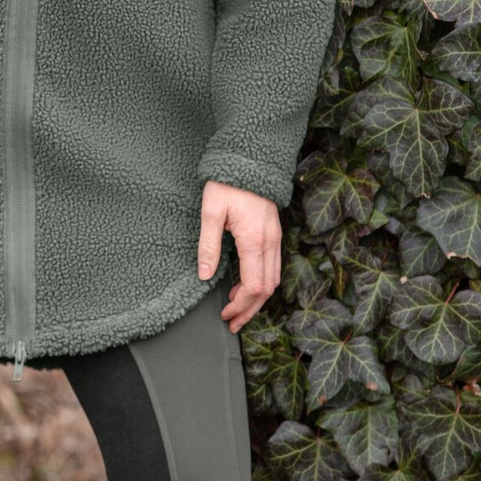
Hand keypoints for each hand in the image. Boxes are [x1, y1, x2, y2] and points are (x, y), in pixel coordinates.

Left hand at [196, 180, 281, 332]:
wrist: (250, 158)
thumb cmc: (228, 182)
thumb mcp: (211, 212)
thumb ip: (209, 245)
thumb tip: (204, 275)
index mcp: (254, 240)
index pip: (254, 286)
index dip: (240, 305)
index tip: (225, 313)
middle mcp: (270, 242)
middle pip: (267, 288)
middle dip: (250, 309)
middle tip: (232, 321)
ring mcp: (275, 237)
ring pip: (273, 279)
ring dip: (256, 298)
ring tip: (237, 308)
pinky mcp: (274, 232)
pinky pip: (273, 266)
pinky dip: (261, 282)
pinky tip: (245, 284)